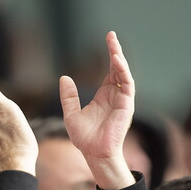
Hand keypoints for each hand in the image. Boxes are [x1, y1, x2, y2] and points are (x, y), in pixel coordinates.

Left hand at [59, 31, 135, 189]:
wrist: (94, 153)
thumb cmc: (84, 138)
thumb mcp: (70, 114)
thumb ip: (68, 97)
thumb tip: (64, 78)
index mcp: (103, 96)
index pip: (109, 71)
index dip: (109, 55)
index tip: (107, 39)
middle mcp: (114, 96)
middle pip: (117, 68)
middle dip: (115, 51)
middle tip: (111, 35)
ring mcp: (122, 100)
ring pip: (123, 74)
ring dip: (120, 58)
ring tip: (114, 44)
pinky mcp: (126, 105)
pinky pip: (126, 85)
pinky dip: (122, 72)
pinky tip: (116, 61)